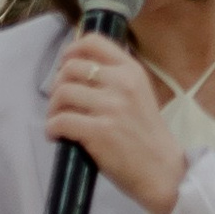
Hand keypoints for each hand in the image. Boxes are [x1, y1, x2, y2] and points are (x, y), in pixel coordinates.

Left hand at [46, 32, 184, 213]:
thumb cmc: (148, 137)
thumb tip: (78, 71)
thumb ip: (115, 80)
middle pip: (70, 68)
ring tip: (57, 121)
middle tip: (60, 104)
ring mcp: (110, 107)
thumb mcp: (139, 95)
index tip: (63, 65)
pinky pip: (61, 121)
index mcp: (131, 70)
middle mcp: (121, 83)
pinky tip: (57, 136)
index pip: (93, 42)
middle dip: (57, 86)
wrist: (163, 171)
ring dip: (53, 109)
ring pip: (62, 93)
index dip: (70, 51)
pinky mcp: (99, 131)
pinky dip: (52, 128)